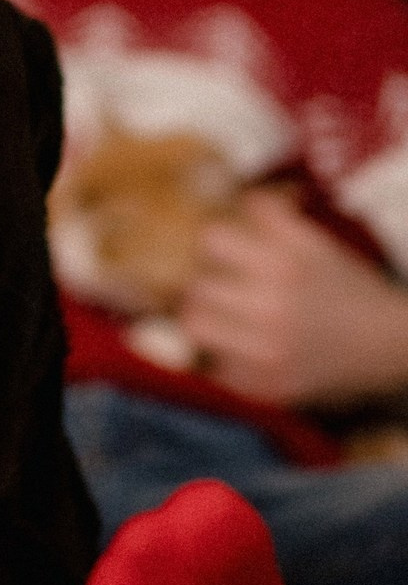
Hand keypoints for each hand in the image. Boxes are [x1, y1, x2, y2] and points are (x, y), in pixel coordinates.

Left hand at [178, 189, 407, 406]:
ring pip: (195, 325)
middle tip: (219, 288)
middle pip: (197, 285)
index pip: (211, 240)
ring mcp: (268, 350)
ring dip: (205, 318)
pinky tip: (246, 350)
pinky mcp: (269, 385)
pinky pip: (217, 366)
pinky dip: (226, 357)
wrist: (390, 342)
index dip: (215, 244)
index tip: (223, 252)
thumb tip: (235, 199)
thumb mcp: (315, 244)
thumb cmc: (348, 287)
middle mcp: (273, 305)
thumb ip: (272, 219)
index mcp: (284, 263)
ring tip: (220, 318)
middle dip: (208, 283)